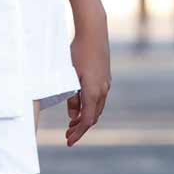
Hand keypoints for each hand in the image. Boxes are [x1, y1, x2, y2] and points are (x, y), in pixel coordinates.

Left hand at [66, 12, 110, 147]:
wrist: (94, 32)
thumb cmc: (78, 52)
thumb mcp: (69, 75)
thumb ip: (71, 97)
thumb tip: (73, 114)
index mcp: (93, 92)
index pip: (87, 120)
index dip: (78, 132)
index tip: (69, 141)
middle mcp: (103, 90)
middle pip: (93, 116)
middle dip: (80, 128)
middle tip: (68, 136)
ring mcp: (106, 83)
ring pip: (97, 108)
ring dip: (85, 117)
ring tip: (72, 123)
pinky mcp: (105, 77)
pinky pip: (98, 98)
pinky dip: (89, 107)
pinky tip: (80, 106)